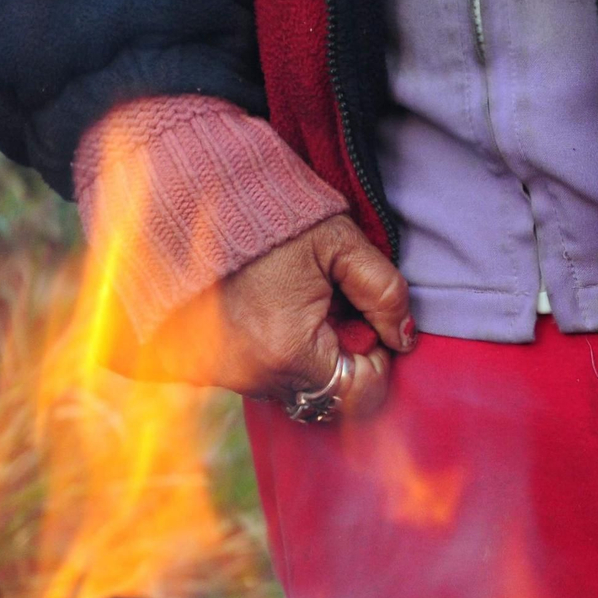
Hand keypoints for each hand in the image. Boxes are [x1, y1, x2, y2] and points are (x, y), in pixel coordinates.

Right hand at [124, 215, 413, 417]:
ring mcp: (229, 377)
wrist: (194, 202)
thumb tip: (404, 338)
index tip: (367, 321)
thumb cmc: (272, 219)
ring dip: (310, 359)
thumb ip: (385, 292)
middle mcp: (256, 377)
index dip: (378, 359)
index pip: (360, 392)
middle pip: (327, 395)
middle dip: (343, 359)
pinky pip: (262, 378)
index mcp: (290, 351)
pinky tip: (271, 314)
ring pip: (295, 389)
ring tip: (296, 306)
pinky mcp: (209, 369)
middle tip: (333, 309)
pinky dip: (277, 355)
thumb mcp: (340, 244)